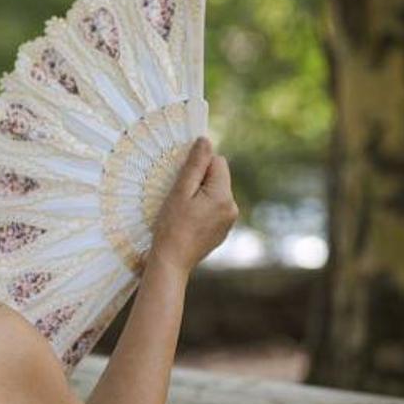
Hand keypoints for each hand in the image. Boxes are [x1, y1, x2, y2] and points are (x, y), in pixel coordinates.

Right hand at [149, 137, 238, 273]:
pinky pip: (215, 208)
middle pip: (218, 177)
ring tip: (184, 212)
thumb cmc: (171, 226)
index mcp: (223, 196)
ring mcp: (229, 221)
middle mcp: (232, 207)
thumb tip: (205, 141)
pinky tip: (189, 222)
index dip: (198, 167)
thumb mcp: (180, 192)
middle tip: (181, 198)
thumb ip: (195, 165)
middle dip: (200, 181)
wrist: (172, 262)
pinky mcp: (223, 230)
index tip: (183, 181)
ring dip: (201, 195)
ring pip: (216, 193)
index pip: (218, 162)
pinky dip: (202, 209)